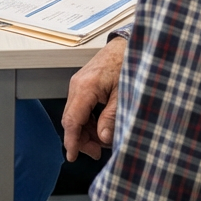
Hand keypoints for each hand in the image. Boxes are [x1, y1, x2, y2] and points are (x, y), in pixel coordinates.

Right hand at [62, 36, 125, 160]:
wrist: (129, 44)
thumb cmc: (128, 63)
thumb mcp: (124, 94)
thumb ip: (112, 116)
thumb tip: (104, 138)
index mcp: (85, 87)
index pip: (72, 120)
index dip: (72, 141)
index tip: (73, 156)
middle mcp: (78, 85)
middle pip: (71, 120)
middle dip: (82, 139)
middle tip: (97, 152)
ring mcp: (80, 84)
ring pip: (76, 115)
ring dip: (87, 131)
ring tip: (104, 140)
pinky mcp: (85, 85)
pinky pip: (82, 108)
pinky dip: (90, 120)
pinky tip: (103, 126)